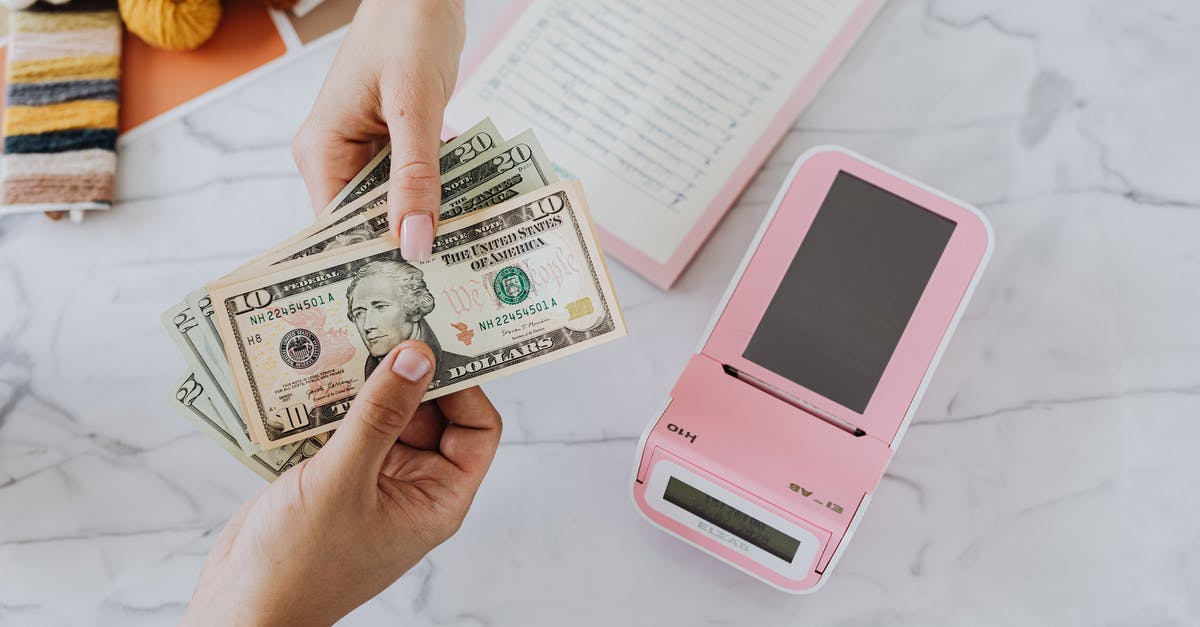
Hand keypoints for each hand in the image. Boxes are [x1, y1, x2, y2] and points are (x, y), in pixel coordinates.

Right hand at [182, 341, 502, 624]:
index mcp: (436, 498)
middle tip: (385, 325)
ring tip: (346, 336)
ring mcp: (372, 480)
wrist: (241, 607)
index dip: (465, 385)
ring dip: (366, 381)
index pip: (476, 429)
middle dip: (408, 373)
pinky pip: (347, 426)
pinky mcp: (334, 475)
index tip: (438, 342)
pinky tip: (311, 370)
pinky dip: (333, 401)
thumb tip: (417, 356)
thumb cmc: (299, 564)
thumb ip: (380, 414)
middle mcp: (412, 487)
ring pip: (384, 414)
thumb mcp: (343, 480)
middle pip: (430, 413)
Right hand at [292, 0, 465, 261]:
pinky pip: (412, 182)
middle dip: (407, 246)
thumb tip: (414, 243)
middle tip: (452, 284)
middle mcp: (335, 155)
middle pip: (367, 222)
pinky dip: (438, 195)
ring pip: (395, 205)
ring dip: (427, 222)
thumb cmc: (407, 28)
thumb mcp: (415, 106)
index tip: (411, 293)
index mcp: (321, 150)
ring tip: (466, 258)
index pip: (337, 230)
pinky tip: (468, 216)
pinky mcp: (392, 142)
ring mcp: (363, 150)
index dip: (371, 262)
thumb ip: (415, 176)